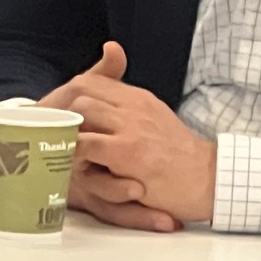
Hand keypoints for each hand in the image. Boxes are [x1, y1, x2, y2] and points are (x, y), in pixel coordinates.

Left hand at [43, 42, 216, 230]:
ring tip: (62, 150)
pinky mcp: (127, 151)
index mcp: (140, 99)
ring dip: (67, 131)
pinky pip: (85, 144)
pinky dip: (73, 154)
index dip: (70, 96)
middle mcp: (134, 106)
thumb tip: (118, 104)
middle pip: (81, 91)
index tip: (58, 115)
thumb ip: (132, 110)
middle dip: (63, 111)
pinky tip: (75, 167)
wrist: (207, 179)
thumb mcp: (157, 122)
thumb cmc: (180, 158)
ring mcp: (130, 127)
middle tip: (53, 133)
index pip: (94, 81)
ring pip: (80, 113)